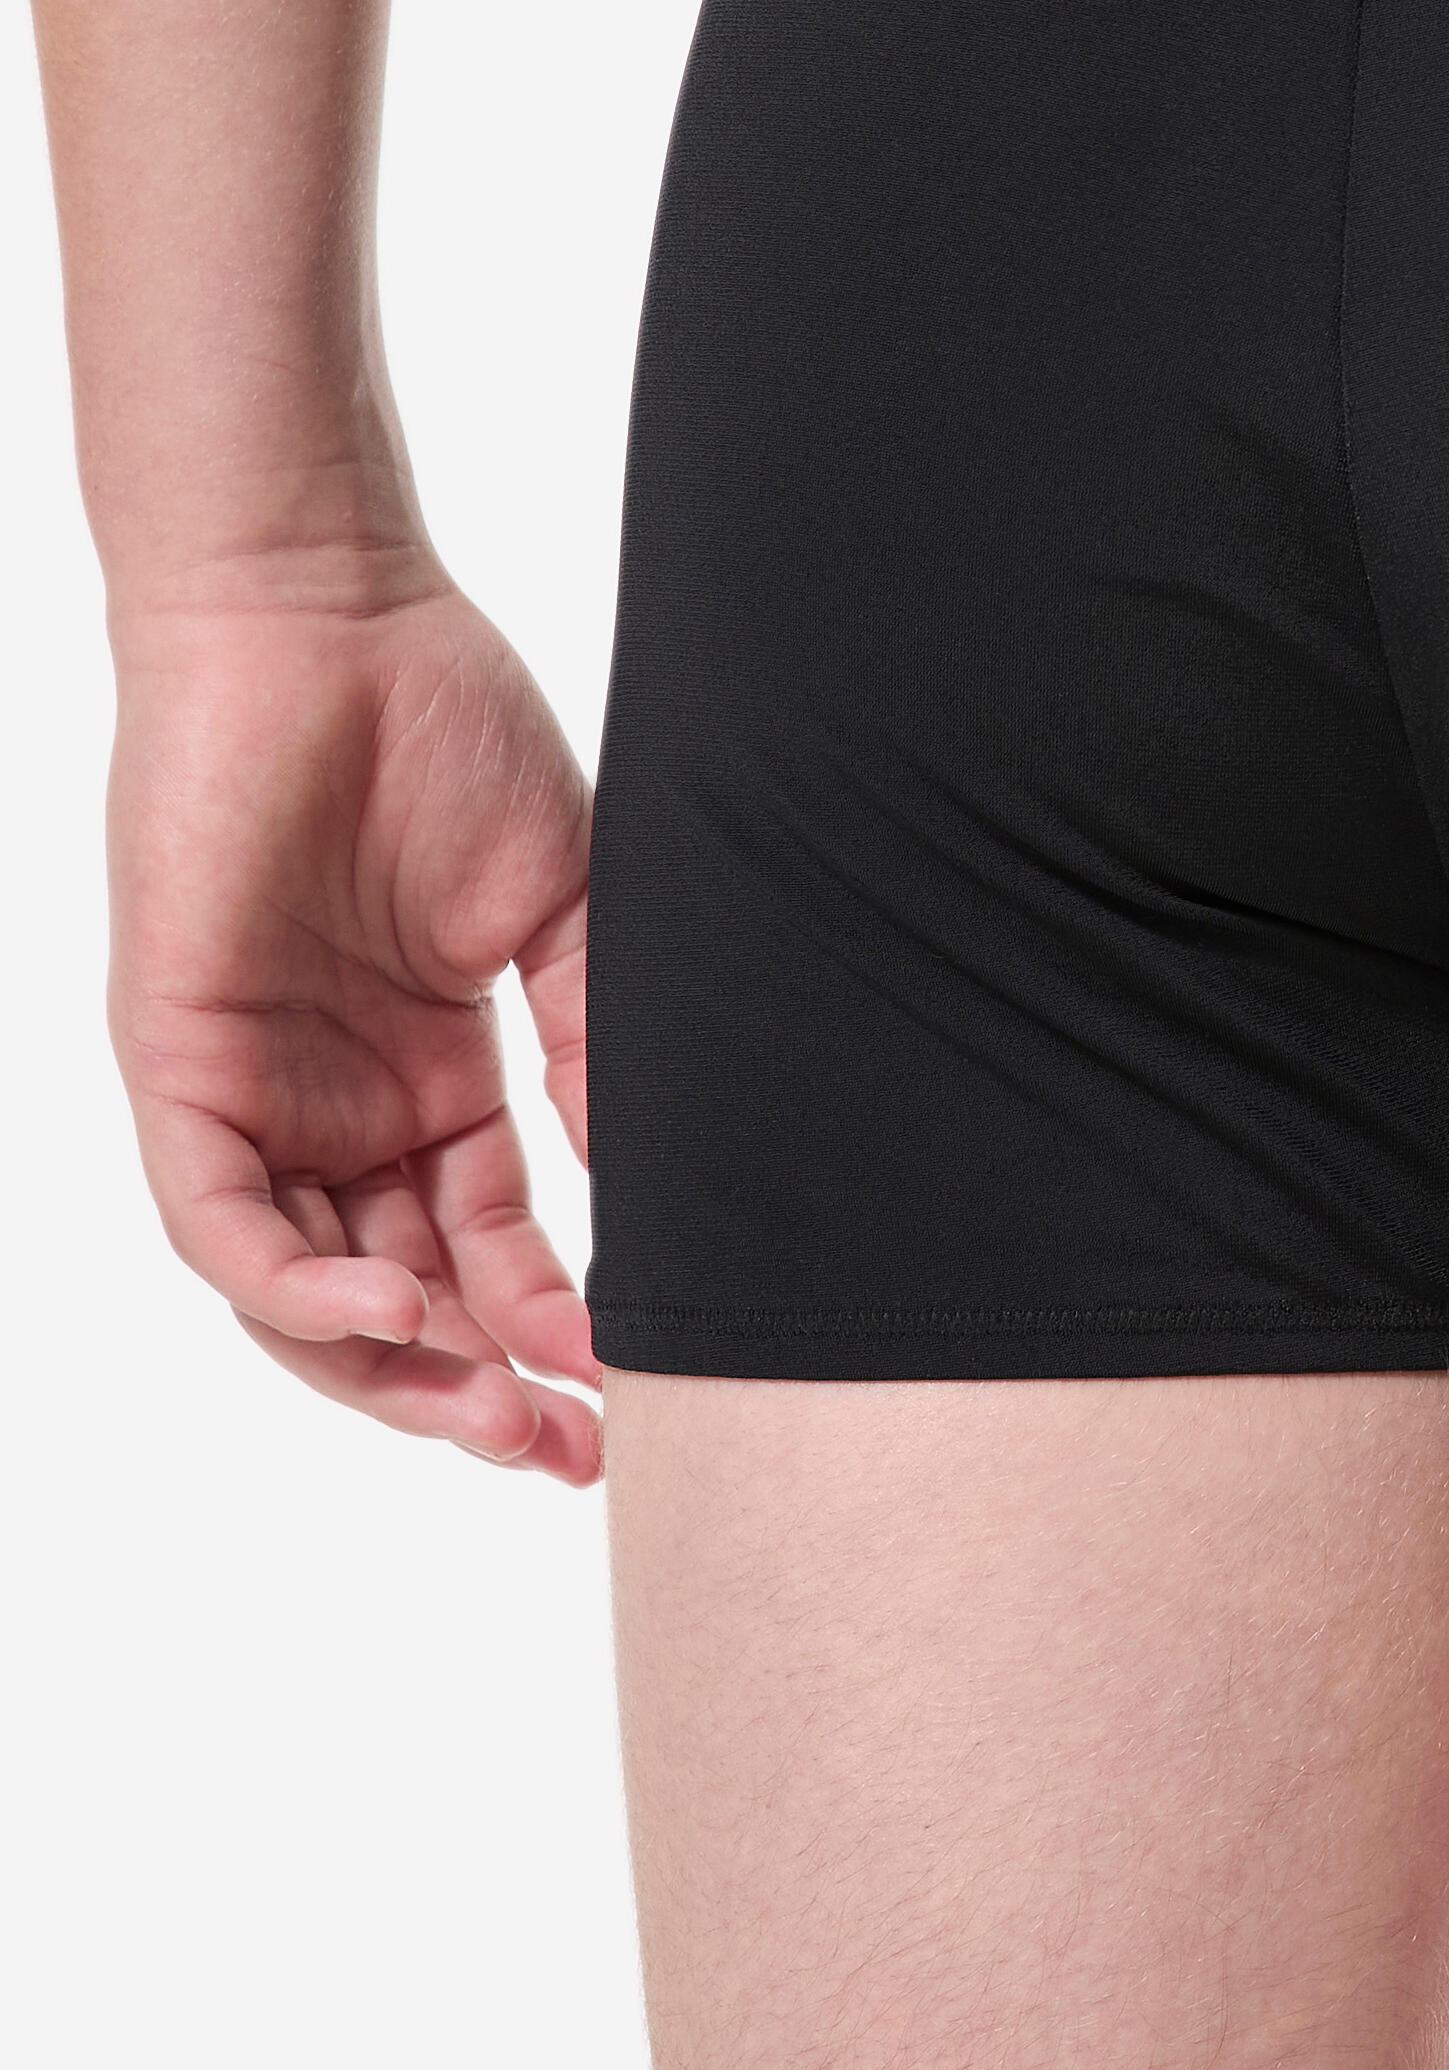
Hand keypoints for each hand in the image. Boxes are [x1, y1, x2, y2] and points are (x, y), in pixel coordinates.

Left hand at [106, 566, 600, 1481]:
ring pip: (298, 1293)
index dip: (550, 1326)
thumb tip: (649, 1183)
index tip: (625, 1385)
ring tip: (492, 1413)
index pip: (486, 1245)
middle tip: (564, 1449)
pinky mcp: (178, 1061)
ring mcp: (253, 1090)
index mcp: (430, 1078)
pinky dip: (293, 1289)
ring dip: (393, 1370)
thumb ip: (593, 1046)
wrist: (332, 620)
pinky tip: (389, 1315)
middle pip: (396, 1299)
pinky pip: (217, 1221)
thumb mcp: (563, 913)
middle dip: (476, 1391)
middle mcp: (336, 1106)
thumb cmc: (447, 734)